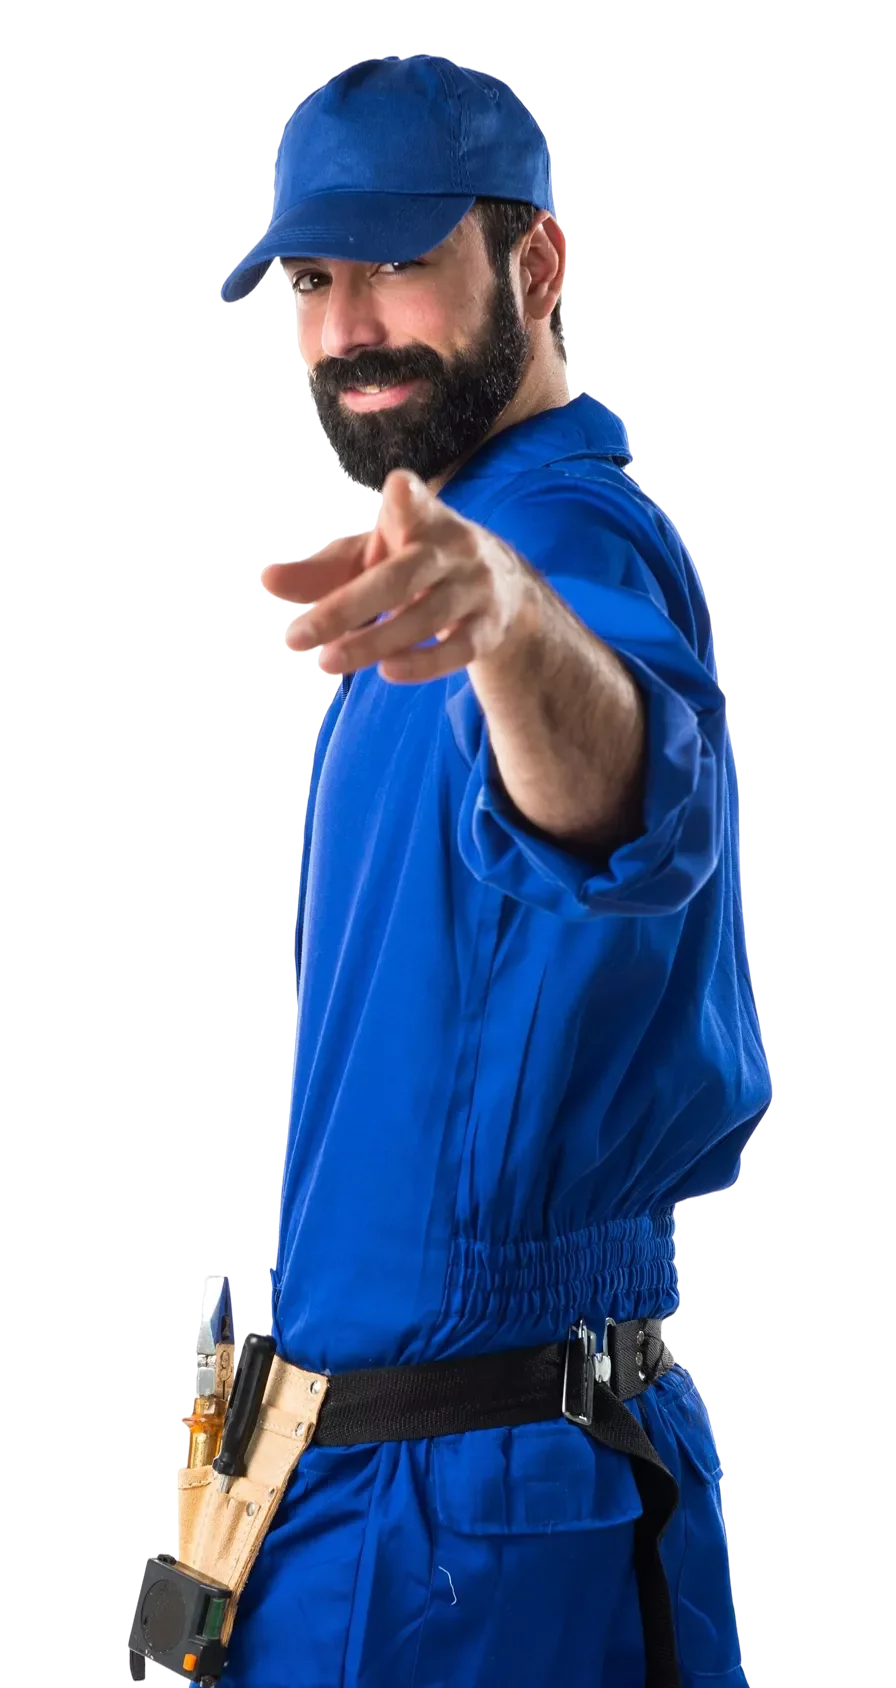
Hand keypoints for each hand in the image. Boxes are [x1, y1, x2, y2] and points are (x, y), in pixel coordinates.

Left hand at [257, 469, 536, 682]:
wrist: (503, 591)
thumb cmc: (415, 565)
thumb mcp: (371, 560)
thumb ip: (321, 573)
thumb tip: (267, 581)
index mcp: (420, 517)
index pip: (413, 501)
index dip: (408, 499)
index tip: (397, 492)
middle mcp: (453, 547)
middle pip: (400, 577)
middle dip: (346, 608)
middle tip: (295, 638)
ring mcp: (476, 587)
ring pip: (424, 617)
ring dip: (373, 643)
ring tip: (328, 662)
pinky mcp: (489, 627)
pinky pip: (458, 649)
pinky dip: (424, 663)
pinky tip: (387, 671)